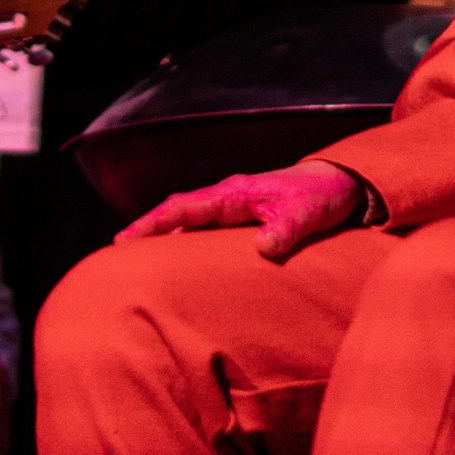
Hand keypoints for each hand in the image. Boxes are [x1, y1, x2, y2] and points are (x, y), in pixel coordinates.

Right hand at [115, 161, 365, 259]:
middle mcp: (226, 200)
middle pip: (176, 216)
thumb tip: (263, 248)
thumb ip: (286, 229)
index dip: (153, 224)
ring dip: (163, 242)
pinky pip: (204, 235)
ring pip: (188, 227)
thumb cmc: (320, 197)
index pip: (183, 208)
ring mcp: (232, 211)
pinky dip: (185, 247)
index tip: (125, 240)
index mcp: (234, 194)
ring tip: (135, 269)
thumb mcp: (307, 213)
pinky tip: (177, 269)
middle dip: (146, 234)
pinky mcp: (241, 223)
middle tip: (115, 258)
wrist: (340, 186)